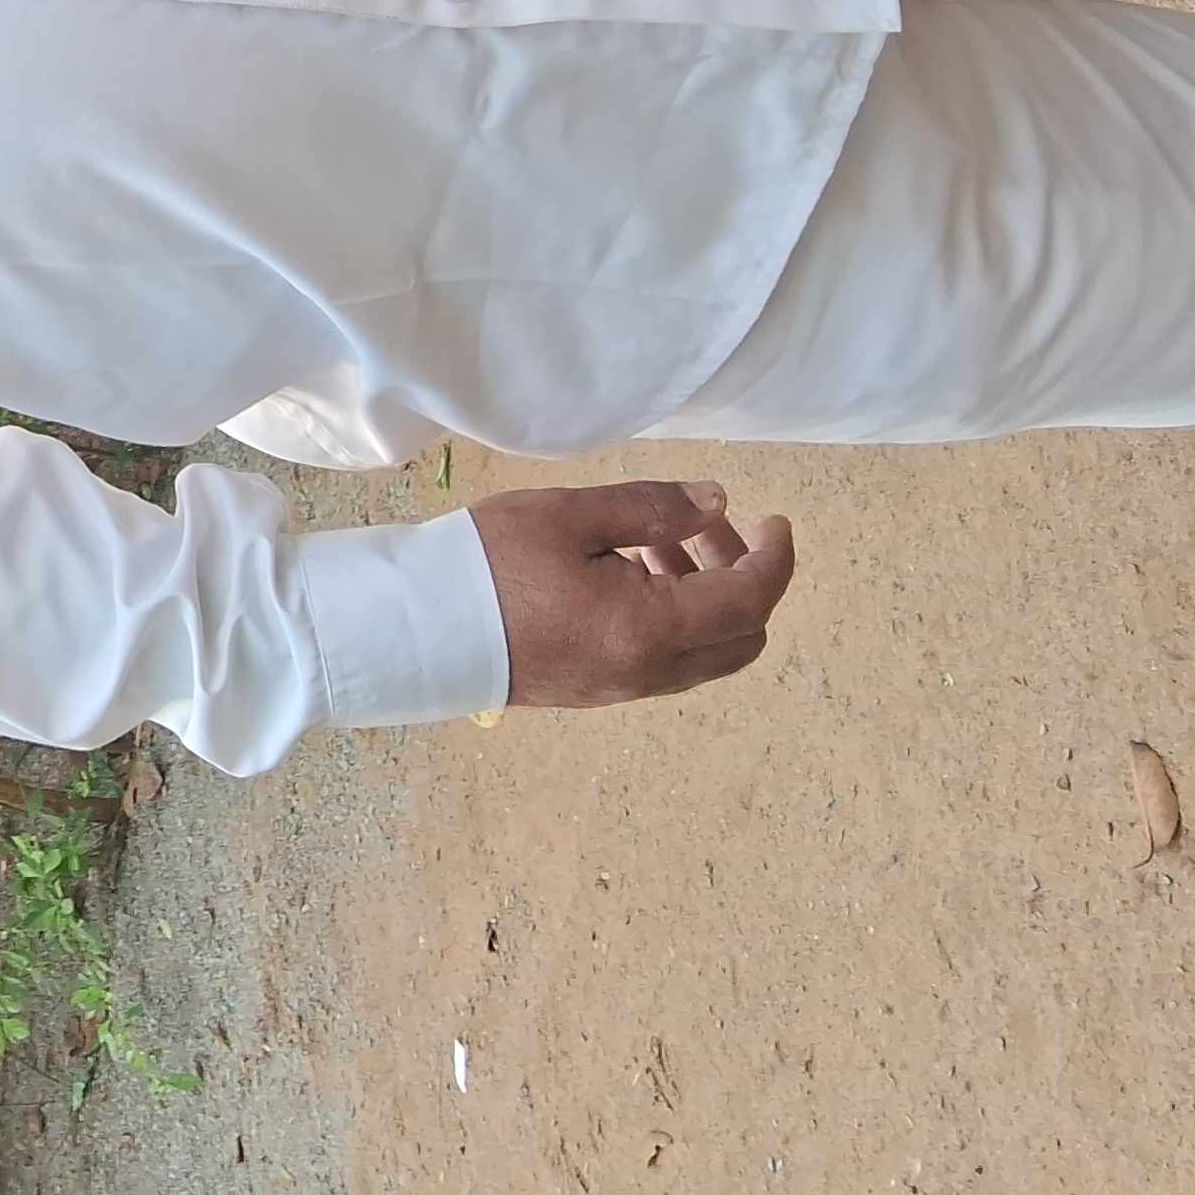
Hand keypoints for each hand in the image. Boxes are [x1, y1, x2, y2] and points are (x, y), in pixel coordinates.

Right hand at [474, 479, 797, 711]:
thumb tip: (717, 503)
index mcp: (649, 627)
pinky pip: (668, 660)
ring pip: (705, 652)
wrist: (418, 629)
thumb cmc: (488, 562)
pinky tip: (627, 576)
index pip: (750, 599)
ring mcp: (623, 688)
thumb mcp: (568, 515)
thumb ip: (650, 507)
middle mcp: (648, 670)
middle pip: (741, 637)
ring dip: (707, 598)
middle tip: (703, 528)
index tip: (773, 519)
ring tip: (655, 543)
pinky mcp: (599, 690)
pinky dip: (675, 617)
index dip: (775, 559)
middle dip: (743, 578)